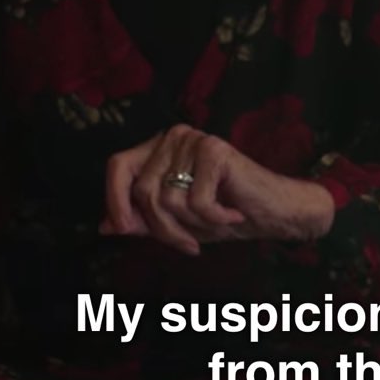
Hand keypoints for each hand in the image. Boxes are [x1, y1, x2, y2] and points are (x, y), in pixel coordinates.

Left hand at [102, 124, 334, 254]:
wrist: (274, 213)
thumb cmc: (226, 214)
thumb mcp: (176, 221)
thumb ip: (142, 219)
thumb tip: (105, 226)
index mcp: (160, 147)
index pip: (118, 166)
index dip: (114, 200)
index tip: (121, 230)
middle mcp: (174, 136)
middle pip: (142, 190)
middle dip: (161, 227)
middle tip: (187, 243)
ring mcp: (194, 140)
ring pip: (165, 199)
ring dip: (188, 226)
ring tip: (213, 225)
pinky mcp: (215, 151)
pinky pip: (194, 201)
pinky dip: (213, 219)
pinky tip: (232, 214)